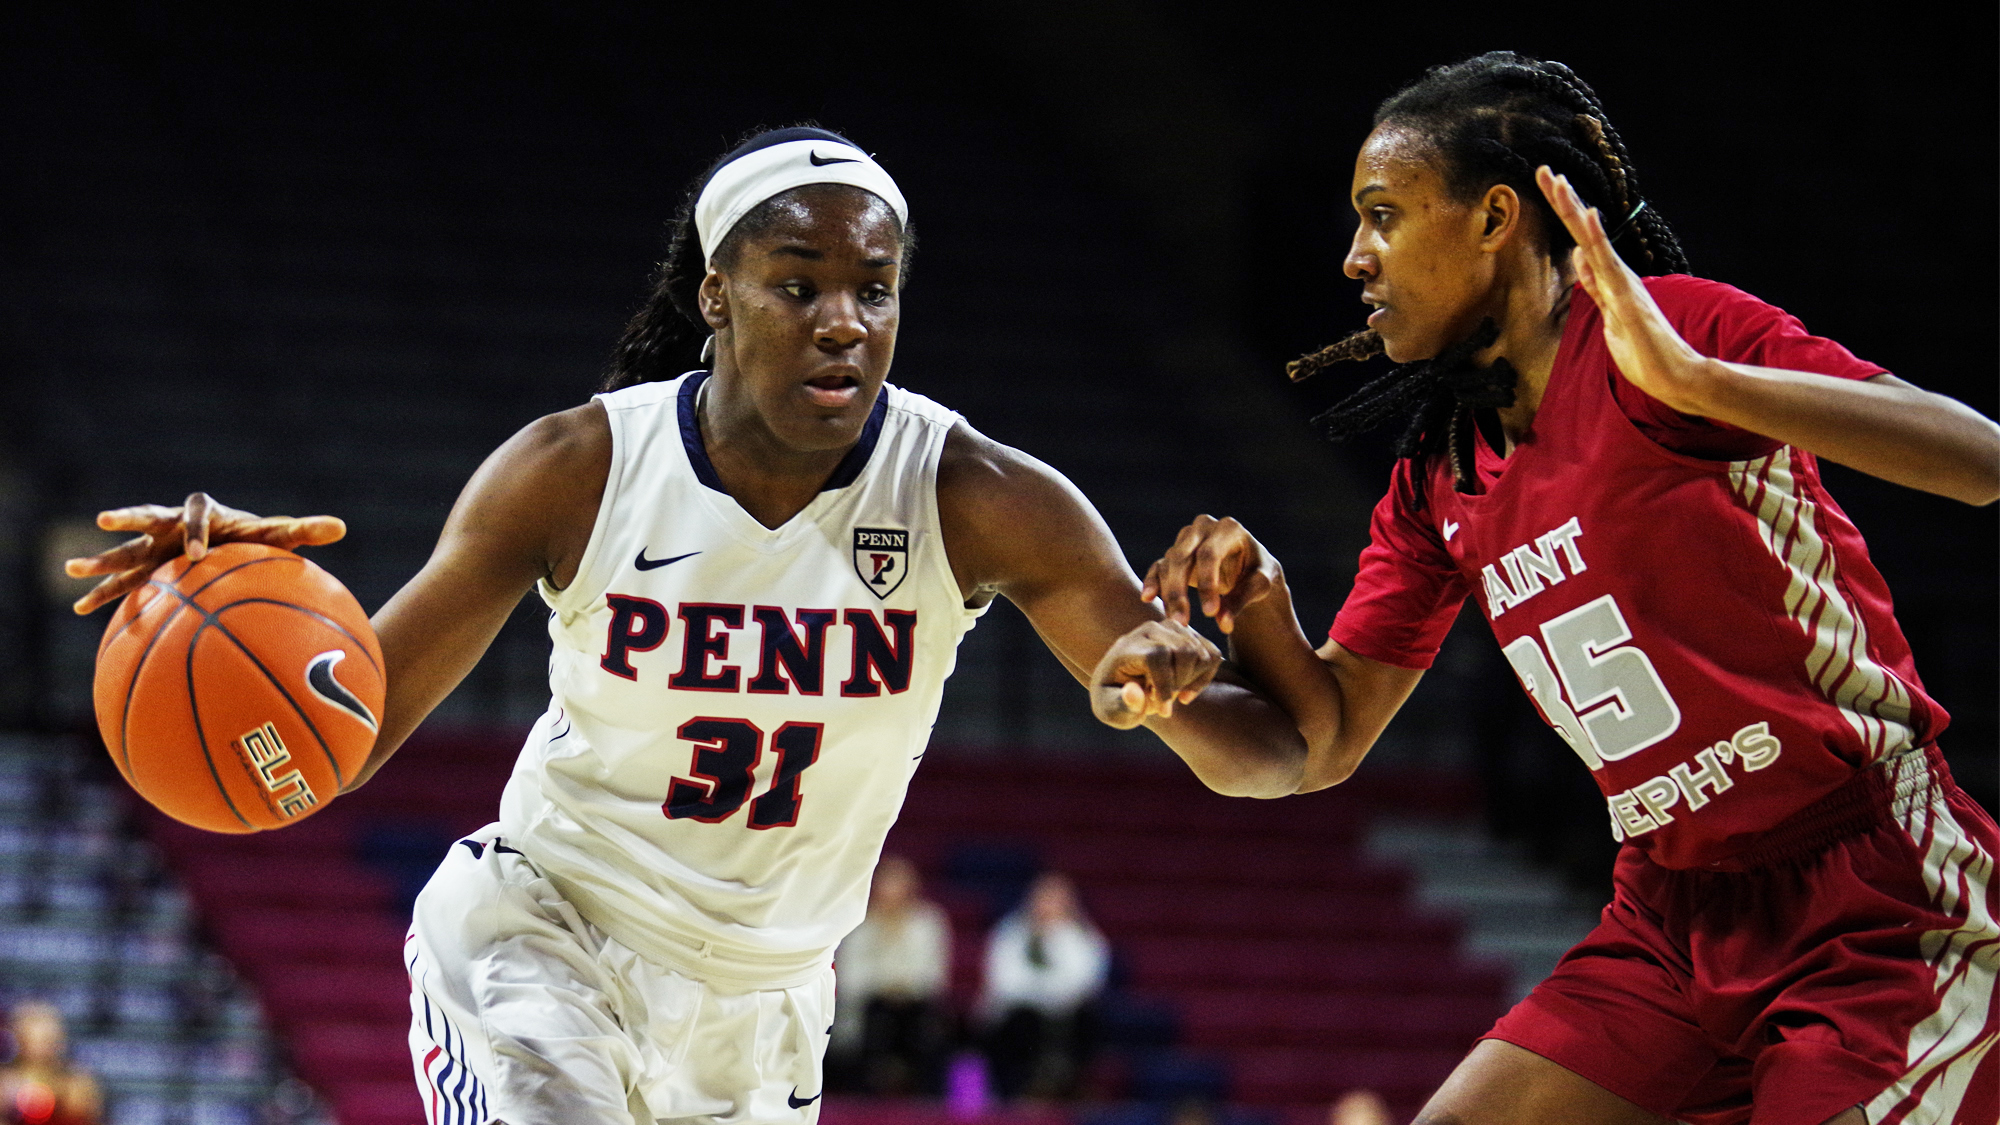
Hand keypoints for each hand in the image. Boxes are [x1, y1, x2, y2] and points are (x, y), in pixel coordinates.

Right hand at [63, 492, 346, 614]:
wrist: (229, 546)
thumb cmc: (253, 539)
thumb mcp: (276, 535)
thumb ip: (304, 531)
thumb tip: (341, 527)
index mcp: (206, 512)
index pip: (197, 512)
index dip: (195, 529)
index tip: (196, 554)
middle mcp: (174, 525)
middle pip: (148, 519)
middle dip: (129, 521)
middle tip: (105, 521)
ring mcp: (155, 547)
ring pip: (125, 552)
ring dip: (101, 561)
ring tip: (72, 569)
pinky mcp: (147, 569)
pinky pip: (124, 582)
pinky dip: (105, 594)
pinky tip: (81, 610)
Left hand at [1088, 619, 1221, 728]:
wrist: (1122, 683)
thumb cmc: (1115, 699)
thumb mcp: (1111, 710)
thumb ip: (1121, 704)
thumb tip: (1133, 692)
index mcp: (1127, 646)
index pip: (1157, 655)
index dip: (1165, 686)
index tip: (1161, 710)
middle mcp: (1151, 629)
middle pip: (1185, 651)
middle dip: (1179, 684)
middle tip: (1164, 703)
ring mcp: (1172, 629)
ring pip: (1201, 654)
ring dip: (1191, 682)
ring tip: (1171, 695)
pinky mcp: (1189, 635)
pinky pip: (1212, 655)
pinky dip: (1205, 678)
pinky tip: (1186, 692)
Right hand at [1139, 515, 1278, 633]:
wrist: (1248, 567)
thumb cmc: (1256, 573)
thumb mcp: (1259, 585)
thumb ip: (1241, 601)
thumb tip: (1223, 625)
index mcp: (1229, 528)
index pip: (1209, 554)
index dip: (1207, 584)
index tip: (1210, 613)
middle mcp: (1203, 528)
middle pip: (1182, 557)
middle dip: (1179, 591)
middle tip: (1182, 621)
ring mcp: (1186, 539)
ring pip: (1169, 564)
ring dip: (1168, 594)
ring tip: (1174, 621)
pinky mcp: (1174, 553)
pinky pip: (1159, 567)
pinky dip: (1152, 582)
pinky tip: (1148, 598)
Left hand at [1536, 167, 1713, 414]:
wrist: (1673, 376)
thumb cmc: (1643, 352)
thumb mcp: (1609, 314)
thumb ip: (1596, 286)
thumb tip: (1579, 260)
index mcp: (1609, 278)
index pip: (1581, 240)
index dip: (1566, 214)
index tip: (1550, 186)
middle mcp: (1616, 273)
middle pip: (1584, 232)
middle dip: (1564, 201)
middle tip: (1545, 170)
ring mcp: (1622, 283)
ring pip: (1593, 240)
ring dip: (1575, 210)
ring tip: (1559, 182)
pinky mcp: (1627, 296)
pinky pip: (1608, 263)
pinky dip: (1597, 238)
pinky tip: (1587, 214)